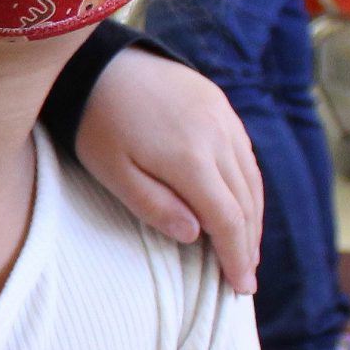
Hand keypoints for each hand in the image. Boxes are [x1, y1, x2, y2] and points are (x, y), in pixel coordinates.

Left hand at [75, 45, 262, 292]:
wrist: (99, 63)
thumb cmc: (97, 123)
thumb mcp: (113, 173)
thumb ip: (154, 206)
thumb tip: (196, 236)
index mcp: (190, 159)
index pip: (227, 220)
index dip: (237, 257)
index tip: (241, 287)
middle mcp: (217, 137)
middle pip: (246, 202)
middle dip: (248, 244)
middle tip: (245, 278)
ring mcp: (223, 118)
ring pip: (251, 179)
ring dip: (253, 217)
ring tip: (246, 249)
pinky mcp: (220, 105)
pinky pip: (244, 154)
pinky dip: (248, 186)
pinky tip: (241, 204)